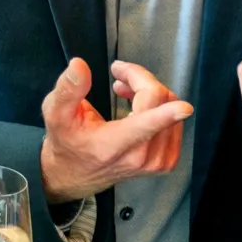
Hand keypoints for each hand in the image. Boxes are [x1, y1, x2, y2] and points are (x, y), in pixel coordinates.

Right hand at [39, 58, 193, 204]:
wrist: (73, 176)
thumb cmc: (66, 142)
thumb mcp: (56, 115)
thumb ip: (68, 90)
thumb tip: (79, 65)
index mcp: (113, 146)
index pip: (145, 125)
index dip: (166, 114)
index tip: (184, 108)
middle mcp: (139, 157)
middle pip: (158, 100)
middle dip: (140, 79)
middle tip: (118, 77)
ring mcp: (156, 161)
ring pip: (169, 105)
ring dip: (149, 90)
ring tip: (125, 90)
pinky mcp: (166, 161)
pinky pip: (175, 120)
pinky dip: (160, 106)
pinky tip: (139, 106)